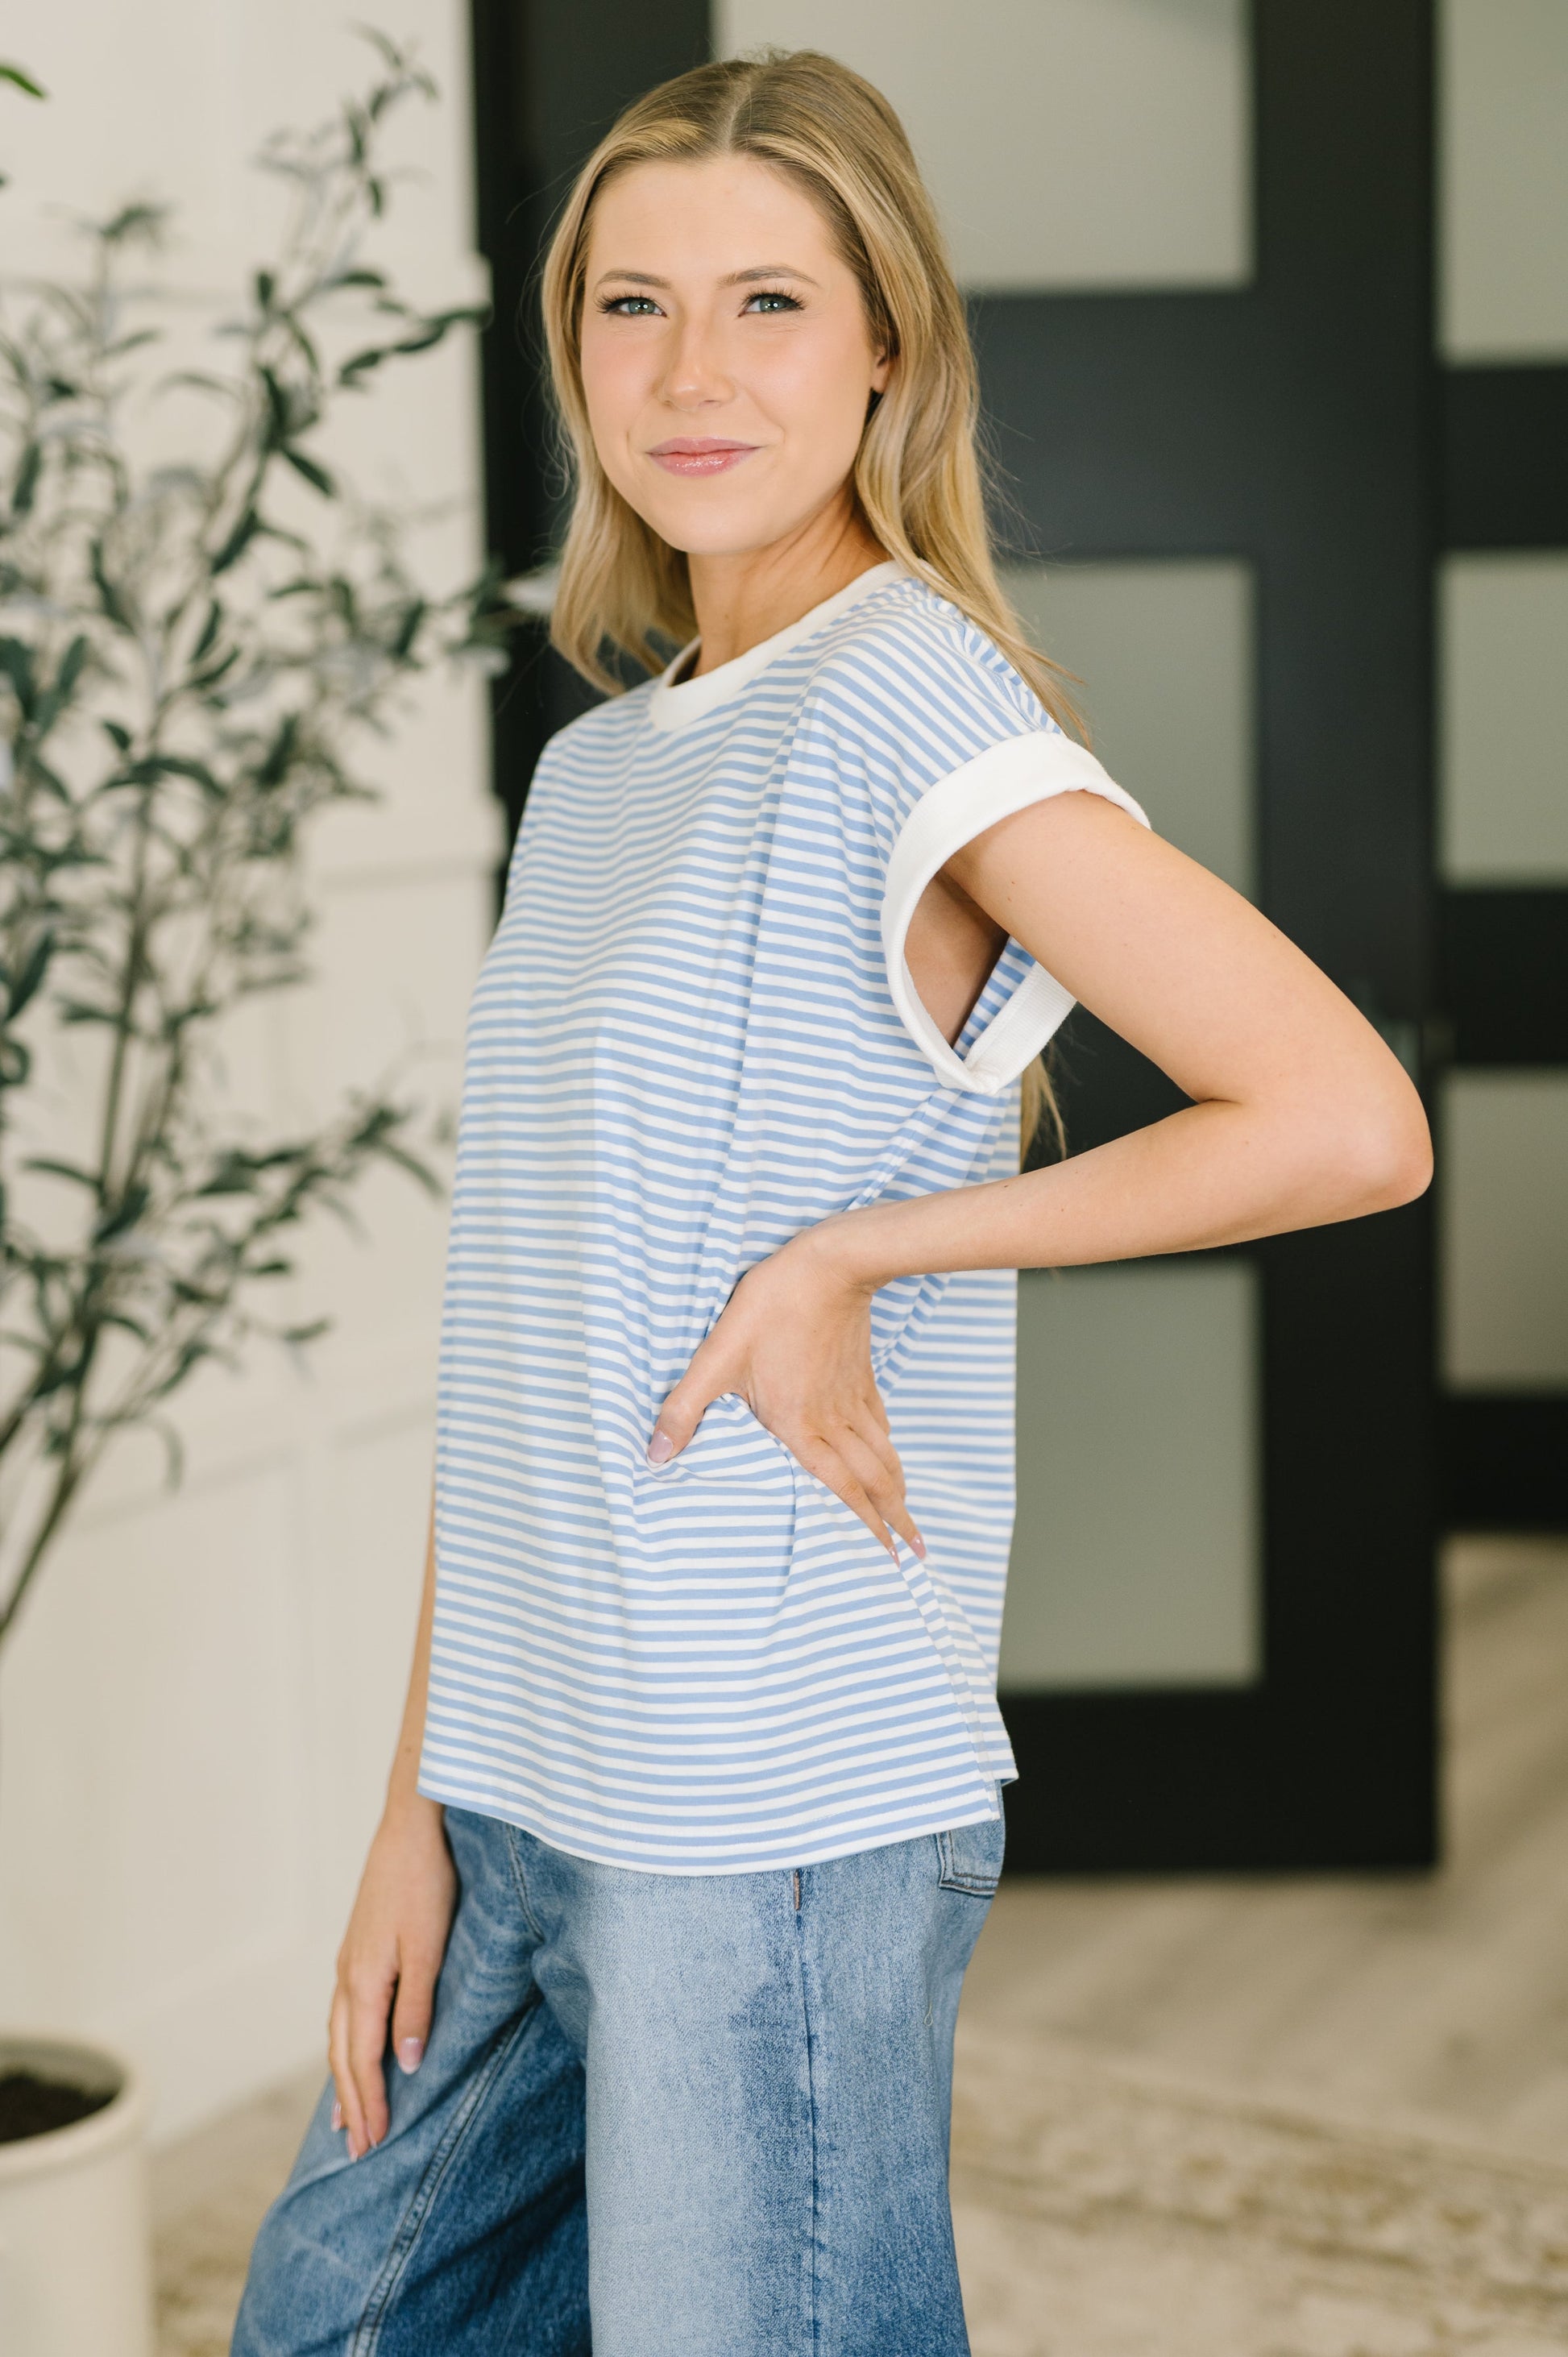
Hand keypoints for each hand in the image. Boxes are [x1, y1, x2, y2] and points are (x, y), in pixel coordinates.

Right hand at [327, 1796, 455, 2159]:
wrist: (410, 1826)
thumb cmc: (425, 1884)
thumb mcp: (430, 1948)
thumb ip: (416, 2007)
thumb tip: (403, 2065)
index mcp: (364, 1983)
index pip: (363, 2060)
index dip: (368, 2105)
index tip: (373, 2146)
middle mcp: (347, 1977)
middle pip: (343, 2055)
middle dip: (350, 2105)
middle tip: (357, 2151)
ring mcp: (349, 1961)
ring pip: (338, 2035)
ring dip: (343, 2079)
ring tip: (345, 2118)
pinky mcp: (358, 1948)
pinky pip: (343, 2012)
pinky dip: (345, 2044)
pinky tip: (352, 2050)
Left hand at [647, 1227, 924, 1562]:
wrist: (828, 1263)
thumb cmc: (772, 1306)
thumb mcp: (717, 1356)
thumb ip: (685, 1408)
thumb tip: (654, 1455)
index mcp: (799, 1425)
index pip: (839, 1489)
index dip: (862, 1527)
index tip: (884, 1558)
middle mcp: (833, 1421)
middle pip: (872, 1482)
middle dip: (892, 1522)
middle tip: (911, 1558)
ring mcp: (852, 1399)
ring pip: (883, 1457)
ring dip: (898, 1493)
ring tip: (911, 1524)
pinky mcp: (861, 1377)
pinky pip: (881, 1427)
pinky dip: (890, 1453)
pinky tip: (891, 1460)